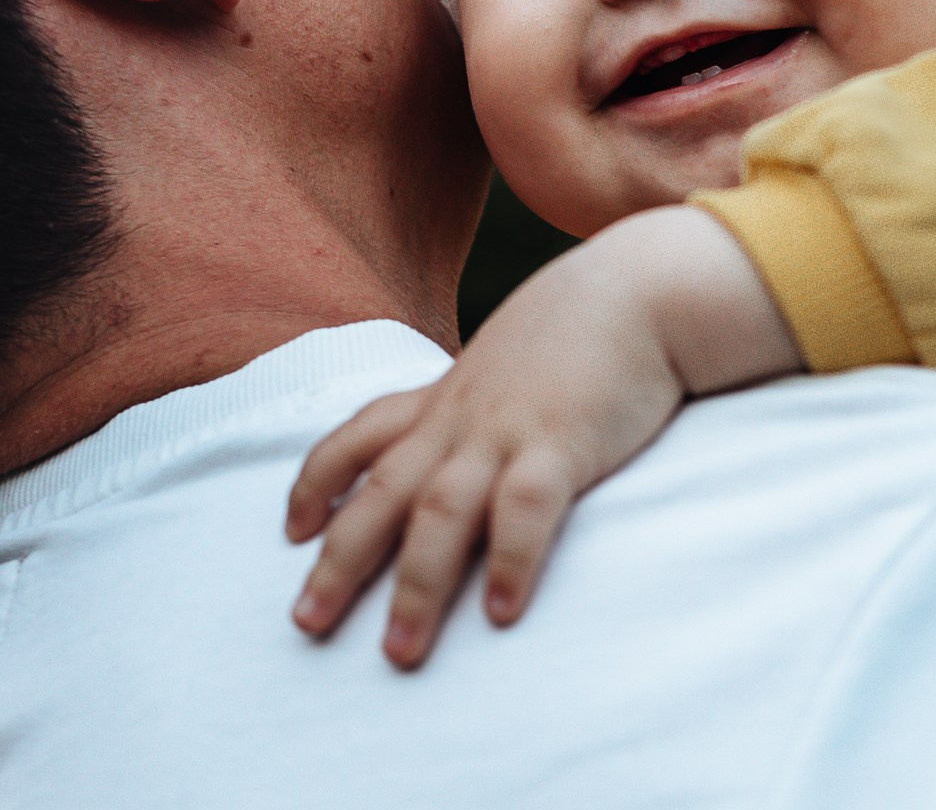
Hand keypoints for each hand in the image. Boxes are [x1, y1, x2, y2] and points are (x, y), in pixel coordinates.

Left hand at [286, 207, 799, 665]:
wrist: (641, 286)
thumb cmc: (582, 326)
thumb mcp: (511, 358)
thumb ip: (482, 399)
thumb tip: (468, 437)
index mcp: (448, 395)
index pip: (361, 432)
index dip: (319, 478)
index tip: (293, 528)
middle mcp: (462, 417)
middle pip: (383, 490)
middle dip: (339, 560)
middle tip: (306, 623)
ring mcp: (506, 429)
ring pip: (440, 510)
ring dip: (415, 583)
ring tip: (400, 652)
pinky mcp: (561, 441)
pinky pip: (525, 508)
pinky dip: (508, 560)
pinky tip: (500, 613)